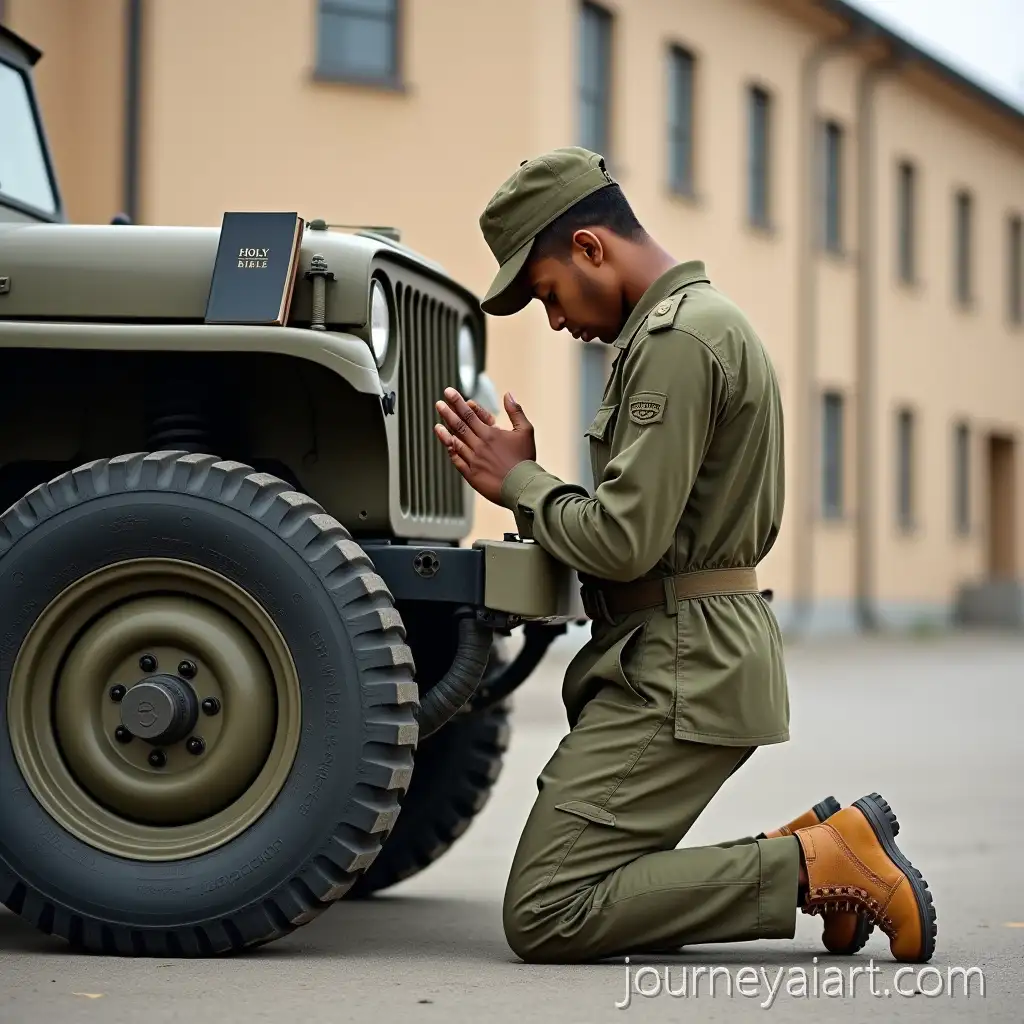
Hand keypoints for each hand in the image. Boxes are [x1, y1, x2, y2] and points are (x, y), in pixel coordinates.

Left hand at [434, 388, 535, 503]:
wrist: (524, 487)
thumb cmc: (525, 459)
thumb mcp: (525, 431)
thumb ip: (515, 412)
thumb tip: (508, 395)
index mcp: (491, 433)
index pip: (471, 414)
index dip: (459, 403)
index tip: (450, 393)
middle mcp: (480, 445)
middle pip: (460, 425)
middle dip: (448, 412)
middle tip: (439, 403)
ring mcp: (474, 460)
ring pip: (456, 441)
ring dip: (445, 430)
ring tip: (438, 422)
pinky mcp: (471, 474)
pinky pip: (457, 459)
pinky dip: (450, 450)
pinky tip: (446, 442)